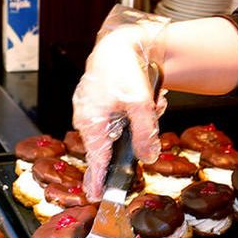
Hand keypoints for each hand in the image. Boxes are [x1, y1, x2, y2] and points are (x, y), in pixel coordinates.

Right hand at [72, 10, 168, 199]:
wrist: (119, 42)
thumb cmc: (125, 69)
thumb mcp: (141, 105)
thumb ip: (144, 134)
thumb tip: (147, 157)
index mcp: (91, 120)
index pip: (96, 158)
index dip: (97, 179)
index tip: (96, 196)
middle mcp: (85, 116)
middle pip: (108, 143)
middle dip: (132, 138)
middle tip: (143, 129)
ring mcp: (88, 107)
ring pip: (115, 127)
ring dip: (135, 120)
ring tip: (152, 101)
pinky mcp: (96, 99)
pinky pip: (113, 115)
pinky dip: (129, 111)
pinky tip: (145, 97)